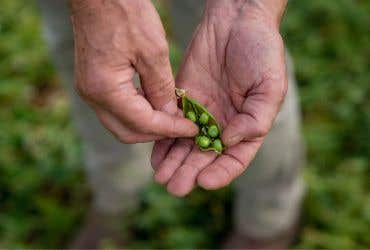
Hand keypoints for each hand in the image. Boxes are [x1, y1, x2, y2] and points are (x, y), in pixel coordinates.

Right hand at [70, 0, 197, 142]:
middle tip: (182, 126)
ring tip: (172, 117)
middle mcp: (93, 96)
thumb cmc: (125, 14)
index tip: (192, 129)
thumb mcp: (153, 52)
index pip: (143, 124)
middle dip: (157, 133)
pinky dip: (138, 113)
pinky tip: (155, 103)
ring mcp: (90, 91)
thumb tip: (170, 115)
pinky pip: (117, 110)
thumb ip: (162, 88)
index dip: (171, 129)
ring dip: (148, 124)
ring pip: (121, 124)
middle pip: (128, 132)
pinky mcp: (93, 84)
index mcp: (106, 90)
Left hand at [151, 0, 287, 195]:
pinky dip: (162, 140)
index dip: (221, 173)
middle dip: (189, 173)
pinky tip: (155, 155)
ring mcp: (202, 112)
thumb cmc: (261, 51)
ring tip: (161, 177)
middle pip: (205, 157)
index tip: (204, 181)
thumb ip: (256, 118)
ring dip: (173, 162)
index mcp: (247, 125)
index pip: (234, 158)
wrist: (235, 20)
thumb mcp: (270, 84)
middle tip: (174, 187)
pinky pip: (171, 123)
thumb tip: (230, 141)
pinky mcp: (183, 98)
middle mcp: (223, 124)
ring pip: (185, 145)